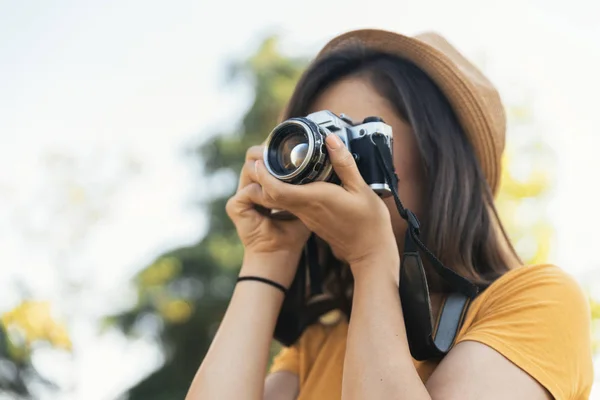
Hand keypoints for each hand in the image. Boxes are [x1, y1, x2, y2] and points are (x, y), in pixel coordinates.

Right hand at [226, 145, 309, 286]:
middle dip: (270, 151)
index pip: (267, 157)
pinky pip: (249, 190)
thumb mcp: (307, 204)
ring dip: (267, 167)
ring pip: (250, 167)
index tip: (296, 146)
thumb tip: (325, 165)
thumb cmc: (294, 234)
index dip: (278, 149)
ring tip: (285, 169)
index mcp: (267, 184)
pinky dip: (263, 189)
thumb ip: (310, 185)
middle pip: (254, 156)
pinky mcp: (236, 206)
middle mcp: (252, 186)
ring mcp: (241, 196)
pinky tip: (277, 191)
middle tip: (289, 152)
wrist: (280, 257)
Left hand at [252, 134, 398, 279]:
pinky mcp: (311, 220)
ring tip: (278, 164)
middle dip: (264, 176)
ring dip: (274, 183)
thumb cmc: (368, 222)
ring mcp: (307, 216)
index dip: (264, 175)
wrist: (369, 252)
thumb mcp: (361, 188)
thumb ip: (344, 163)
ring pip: (281, 199)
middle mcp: (306, 209)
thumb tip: (330, 140)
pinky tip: (296, 180)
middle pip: (273, 194)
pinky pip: (291, 204)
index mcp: (314, 199)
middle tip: (267, 157)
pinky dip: (287, 191)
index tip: (260, 160)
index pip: (276, 190)